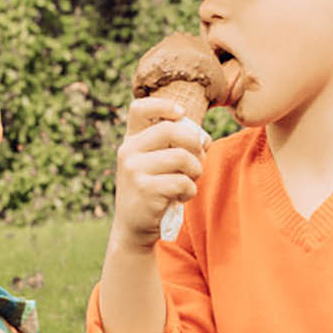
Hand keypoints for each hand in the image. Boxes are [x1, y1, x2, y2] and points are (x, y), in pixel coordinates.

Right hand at [112, 96, 208, 249]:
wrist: (133, 228)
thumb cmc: (152, 191)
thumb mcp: (155, 164)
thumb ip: (173, 147)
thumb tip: (204, 139)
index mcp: (131, 141)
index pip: (139, 108)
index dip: (163, 105)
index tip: (182, 114)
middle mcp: (128, 152)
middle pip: (172, 130)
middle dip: (194, 144)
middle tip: (198, 160)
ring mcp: (134, 170)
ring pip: (182, 157)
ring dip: (196, 171)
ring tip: (190, 181)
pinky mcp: (145, 190)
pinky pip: (182, 182)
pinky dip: (190, 190)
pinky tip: (182, 196)